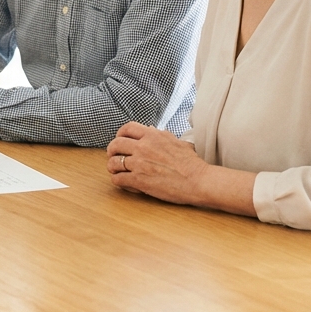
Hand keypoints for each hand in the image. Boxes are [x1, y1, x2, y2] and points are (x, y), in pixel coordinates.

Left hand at [106, 122, 257, 216]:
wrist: (199, 181)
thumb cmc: (192, 163)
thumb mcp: (176, 142)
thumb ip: (161, 135)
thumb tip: (151, 130)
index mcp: (153, 135)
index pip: (127, 128)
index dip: (119, 134)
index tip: (120, 141)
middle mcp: (143, 147)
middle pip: (115, 144)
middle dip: (111, 151)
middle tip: (114, 157)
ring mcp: (139, 163)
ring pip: (113, 163)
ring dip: (112, 167)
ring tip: (117, 171)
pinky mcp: (139, 180)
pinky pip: (118, 179)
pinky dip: (118, 181)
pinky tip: (125, 183)